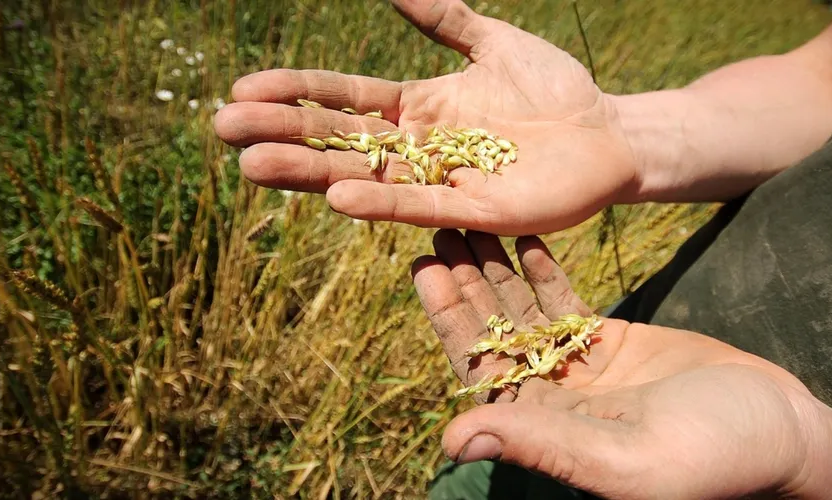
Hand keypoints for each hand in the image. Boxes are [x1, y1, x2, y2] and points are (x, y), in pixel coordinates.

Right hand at [214, 0, 638, 235]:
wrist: (609, 132)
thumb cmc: (555, 89)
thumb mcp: (491, 41)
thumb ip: (443, 17)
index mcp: (416, 107)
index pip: (342, 99)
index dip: (294, 93)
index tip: (242, 87)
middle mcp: (418, 148)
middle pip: (337, 140)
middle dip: (281, 132)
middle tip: (221, 126)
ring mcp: (442, 182)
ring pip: (364, 177)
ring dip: (309, 173)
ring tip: (254, 165)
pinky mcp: (474, 211)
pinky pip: (419, 205)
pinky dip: (380, 203)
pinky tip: (338, 197)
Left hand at [411, 229, 827, 498]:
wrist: (783, 430)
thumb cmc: (712, 456)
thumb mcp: (622, 459)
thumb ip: (540, 444)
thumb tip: (453, 442)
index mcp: (544, 431)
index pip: (480, 370)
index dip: (450, 320)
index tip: (426, 268)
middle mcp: (552, 400)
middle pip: (494, 333)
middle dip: (466, 282)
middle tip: (440, 227)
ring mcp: (580, 370)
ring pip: (525, 313)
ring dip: (497, 269)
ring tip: (472, 221)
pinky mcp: (612, 344)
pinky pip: (565, 303)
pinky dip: (543, 270)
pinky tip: (524, 237)